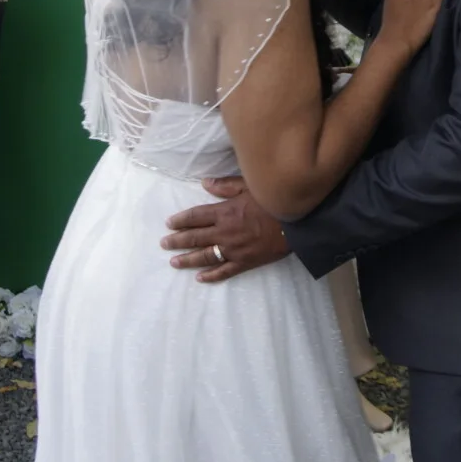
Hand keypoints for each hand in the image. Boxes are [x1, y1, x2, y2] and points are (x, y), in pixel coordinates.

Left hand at [161, 177, 290, 282]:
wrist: (296, 225)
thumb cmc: (273, 202)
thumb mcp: (249, 186)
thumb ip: (225, 185)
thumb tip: (204, 183)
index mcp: (224, 212)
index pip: (196, 217)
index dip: (181, 220)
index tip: (169, 223)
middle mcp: (224, 232)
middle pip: (195, 238)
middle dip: (177, 241)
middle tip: (164, 243)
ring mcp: (233, 250)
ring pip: (204, 256)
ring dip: (187, 259)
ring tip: (174, 262)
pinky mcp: (244, 262)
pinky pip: (224, 271)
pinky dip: (211, 275)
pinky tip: (200, 278)